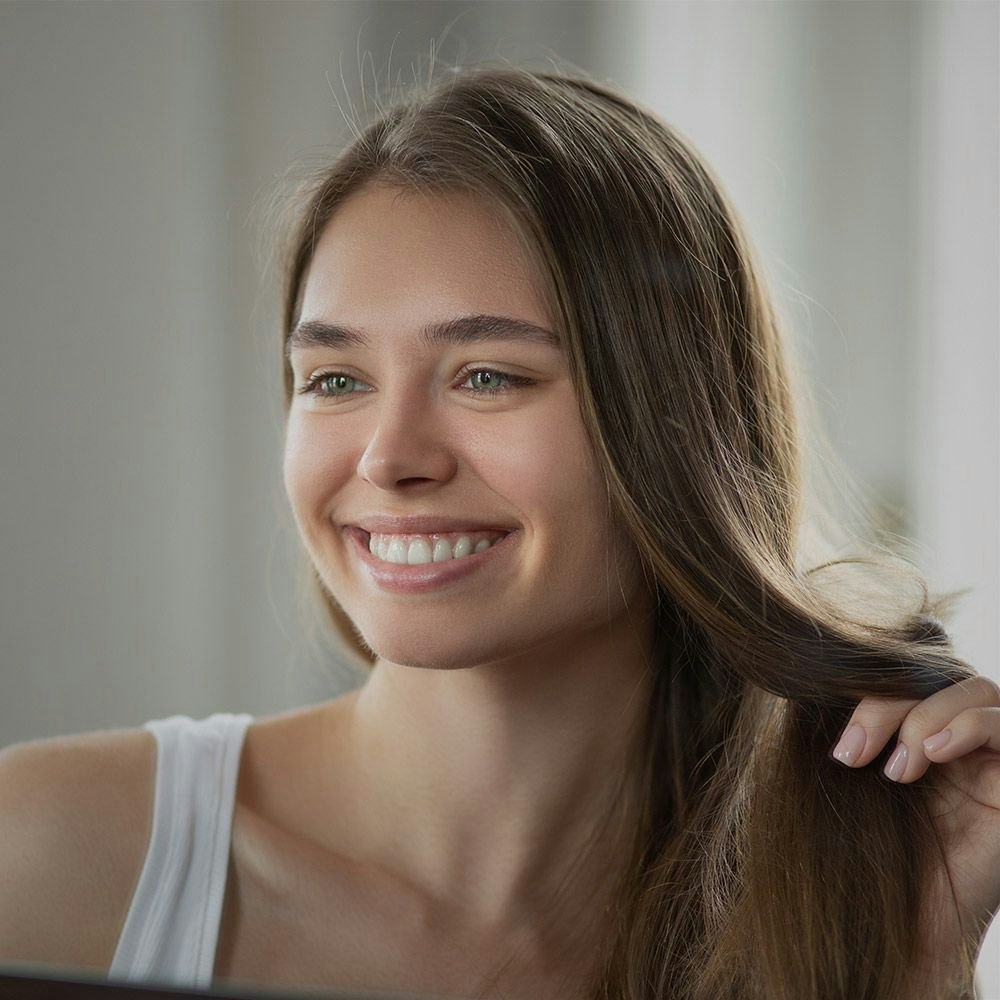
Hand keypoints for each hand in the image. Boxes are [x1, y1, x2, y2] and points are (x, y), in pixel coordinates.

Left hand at [831, 675, 999, 983]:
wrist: (906, 930)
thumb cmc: (870, 856)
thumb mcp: (850, 783)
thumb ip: (846, 731)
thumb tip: (811, 683)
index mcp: (913, 732)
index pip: (901, 680)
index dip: (866, 697)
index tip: (838, 750)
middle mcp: (957, 739)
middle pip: (934, 678)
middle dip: (887, 705)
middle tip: (853, 754)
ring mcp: (990, 758)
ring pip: (972, 690)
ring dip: (926, 716)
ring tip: (898, 768)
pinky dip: (966, 724)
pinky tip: (933, 753)